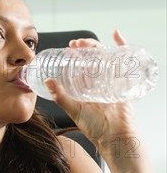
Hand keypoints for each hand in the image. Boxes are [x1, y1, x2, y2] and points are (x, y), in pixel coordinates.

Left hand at [44, 29, 137, 157]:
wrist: (115, 136)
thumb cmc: (94, 127)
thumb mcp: (74, 110)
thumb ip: (60, 97)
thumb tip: (47, 81)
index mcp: (86, 87)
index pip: (80, 66)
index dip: (74, 55)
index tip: (67, 48)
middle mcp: (98, 81)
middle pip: (92, 58)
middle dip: (84, 48)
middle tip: (75, 44)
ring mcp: (111, 80)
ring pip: (105, 57)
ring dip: (96, 46)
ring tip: (86, 44)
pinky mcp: (124, 81)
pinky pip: (124, 60)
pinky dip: (122, 45)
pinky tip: (116, 35)